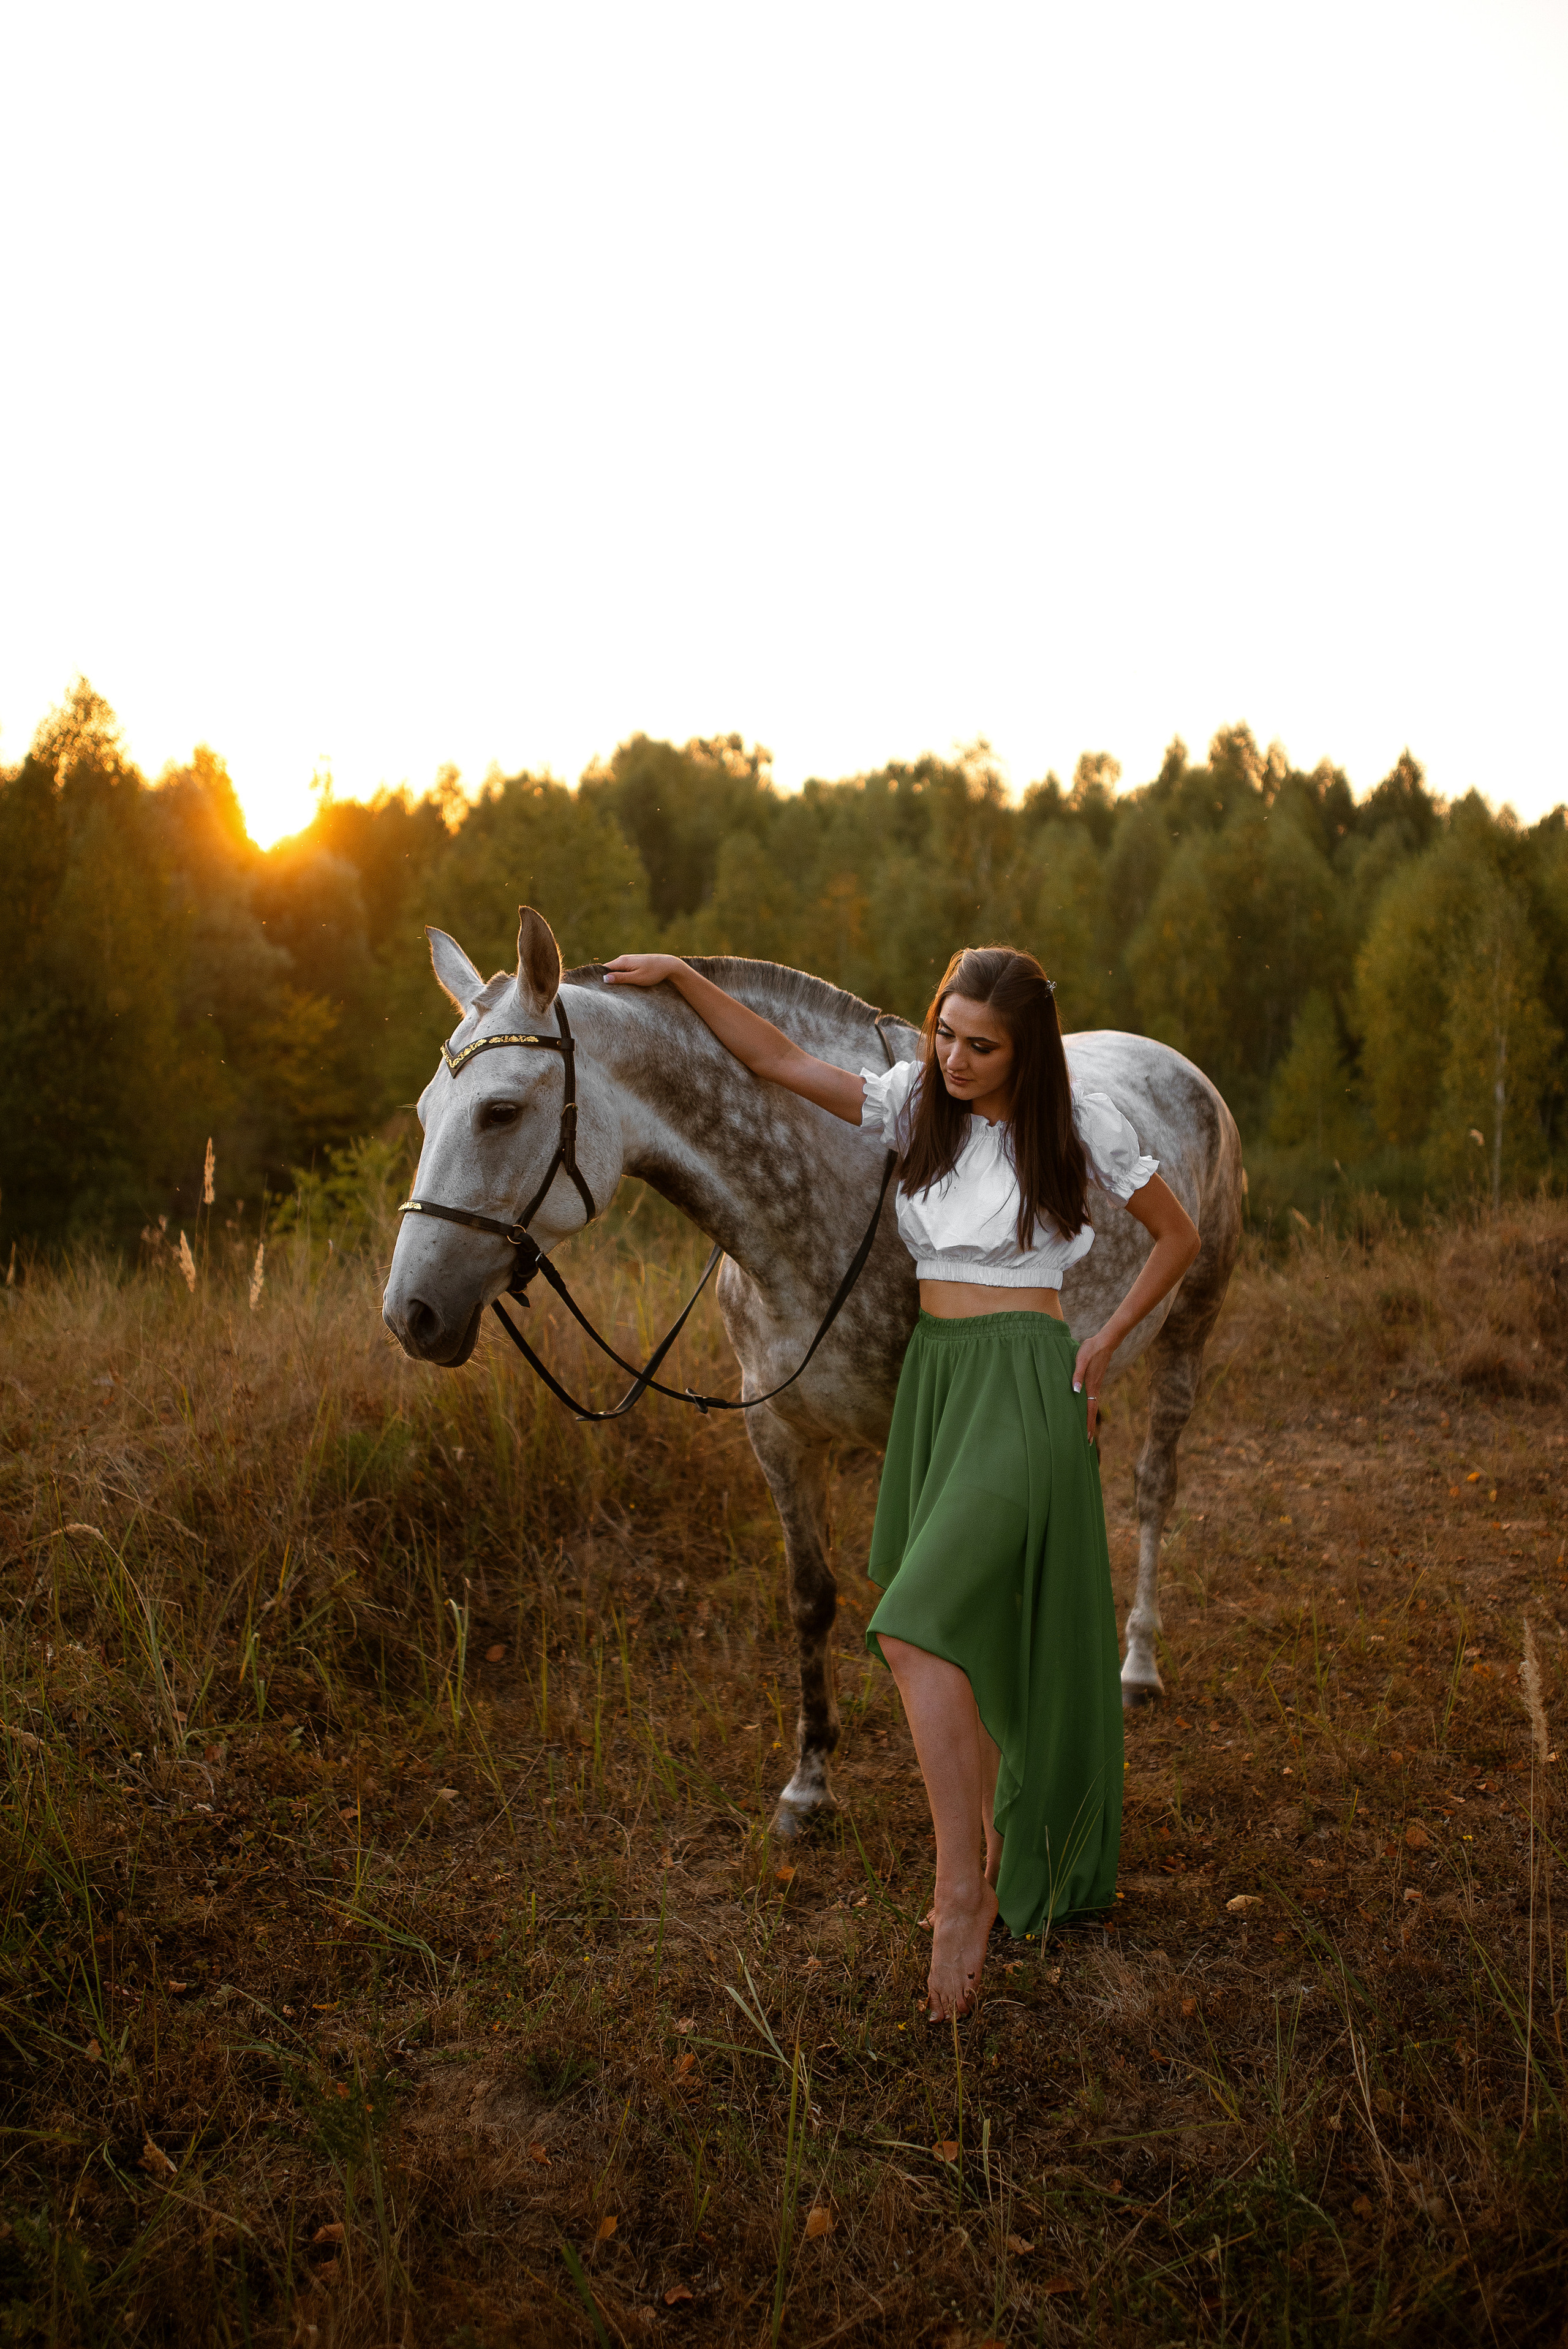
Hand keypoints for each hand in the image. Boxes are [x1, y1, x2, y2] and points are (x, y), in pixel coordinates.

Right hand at [602, 953, 680, 987]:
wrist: (669, 965)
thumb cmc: (654, 972)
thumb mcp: (637, 978)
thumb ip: (621, 978)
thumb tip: (605, 979)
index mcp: (622, 961)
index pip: (604, 969)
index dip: (599, 978)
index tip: (597, 989)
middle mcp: (623, 959)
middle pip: (609, 970)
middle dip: (606, 980)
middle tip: (604, 993)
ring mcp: (628, 961)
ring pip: (616, 971)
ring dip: (614, 980)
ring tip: (613, 991)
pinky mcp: (634, 964)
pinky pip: (622, 971)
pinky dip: (621, 978)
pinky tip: (623, 985)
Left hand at [1071, 1326, 1115, 1442]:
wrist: (1104, 1342)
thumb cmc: (1091, 1349)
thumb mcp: (1081, 1360)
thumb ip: (1077, 1375)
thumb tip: (1075, 1391)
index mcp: (1091, 1386)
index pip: (1089, 1410)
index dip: (1088, 1424)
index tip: (1087, 1438)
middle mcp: (1095, 1389)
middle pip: (1092, 1413)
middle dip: (1090, 1428)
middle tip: (1088, 1443)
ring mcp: (1095, 1386)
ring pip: (1092, 1407)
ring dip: (1089, 1420)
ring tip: (1087, 1432)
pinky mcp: (1094, 1382)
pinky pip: (1091, 1400)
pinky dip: (1089, 1410)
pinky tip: (1085, 1412)